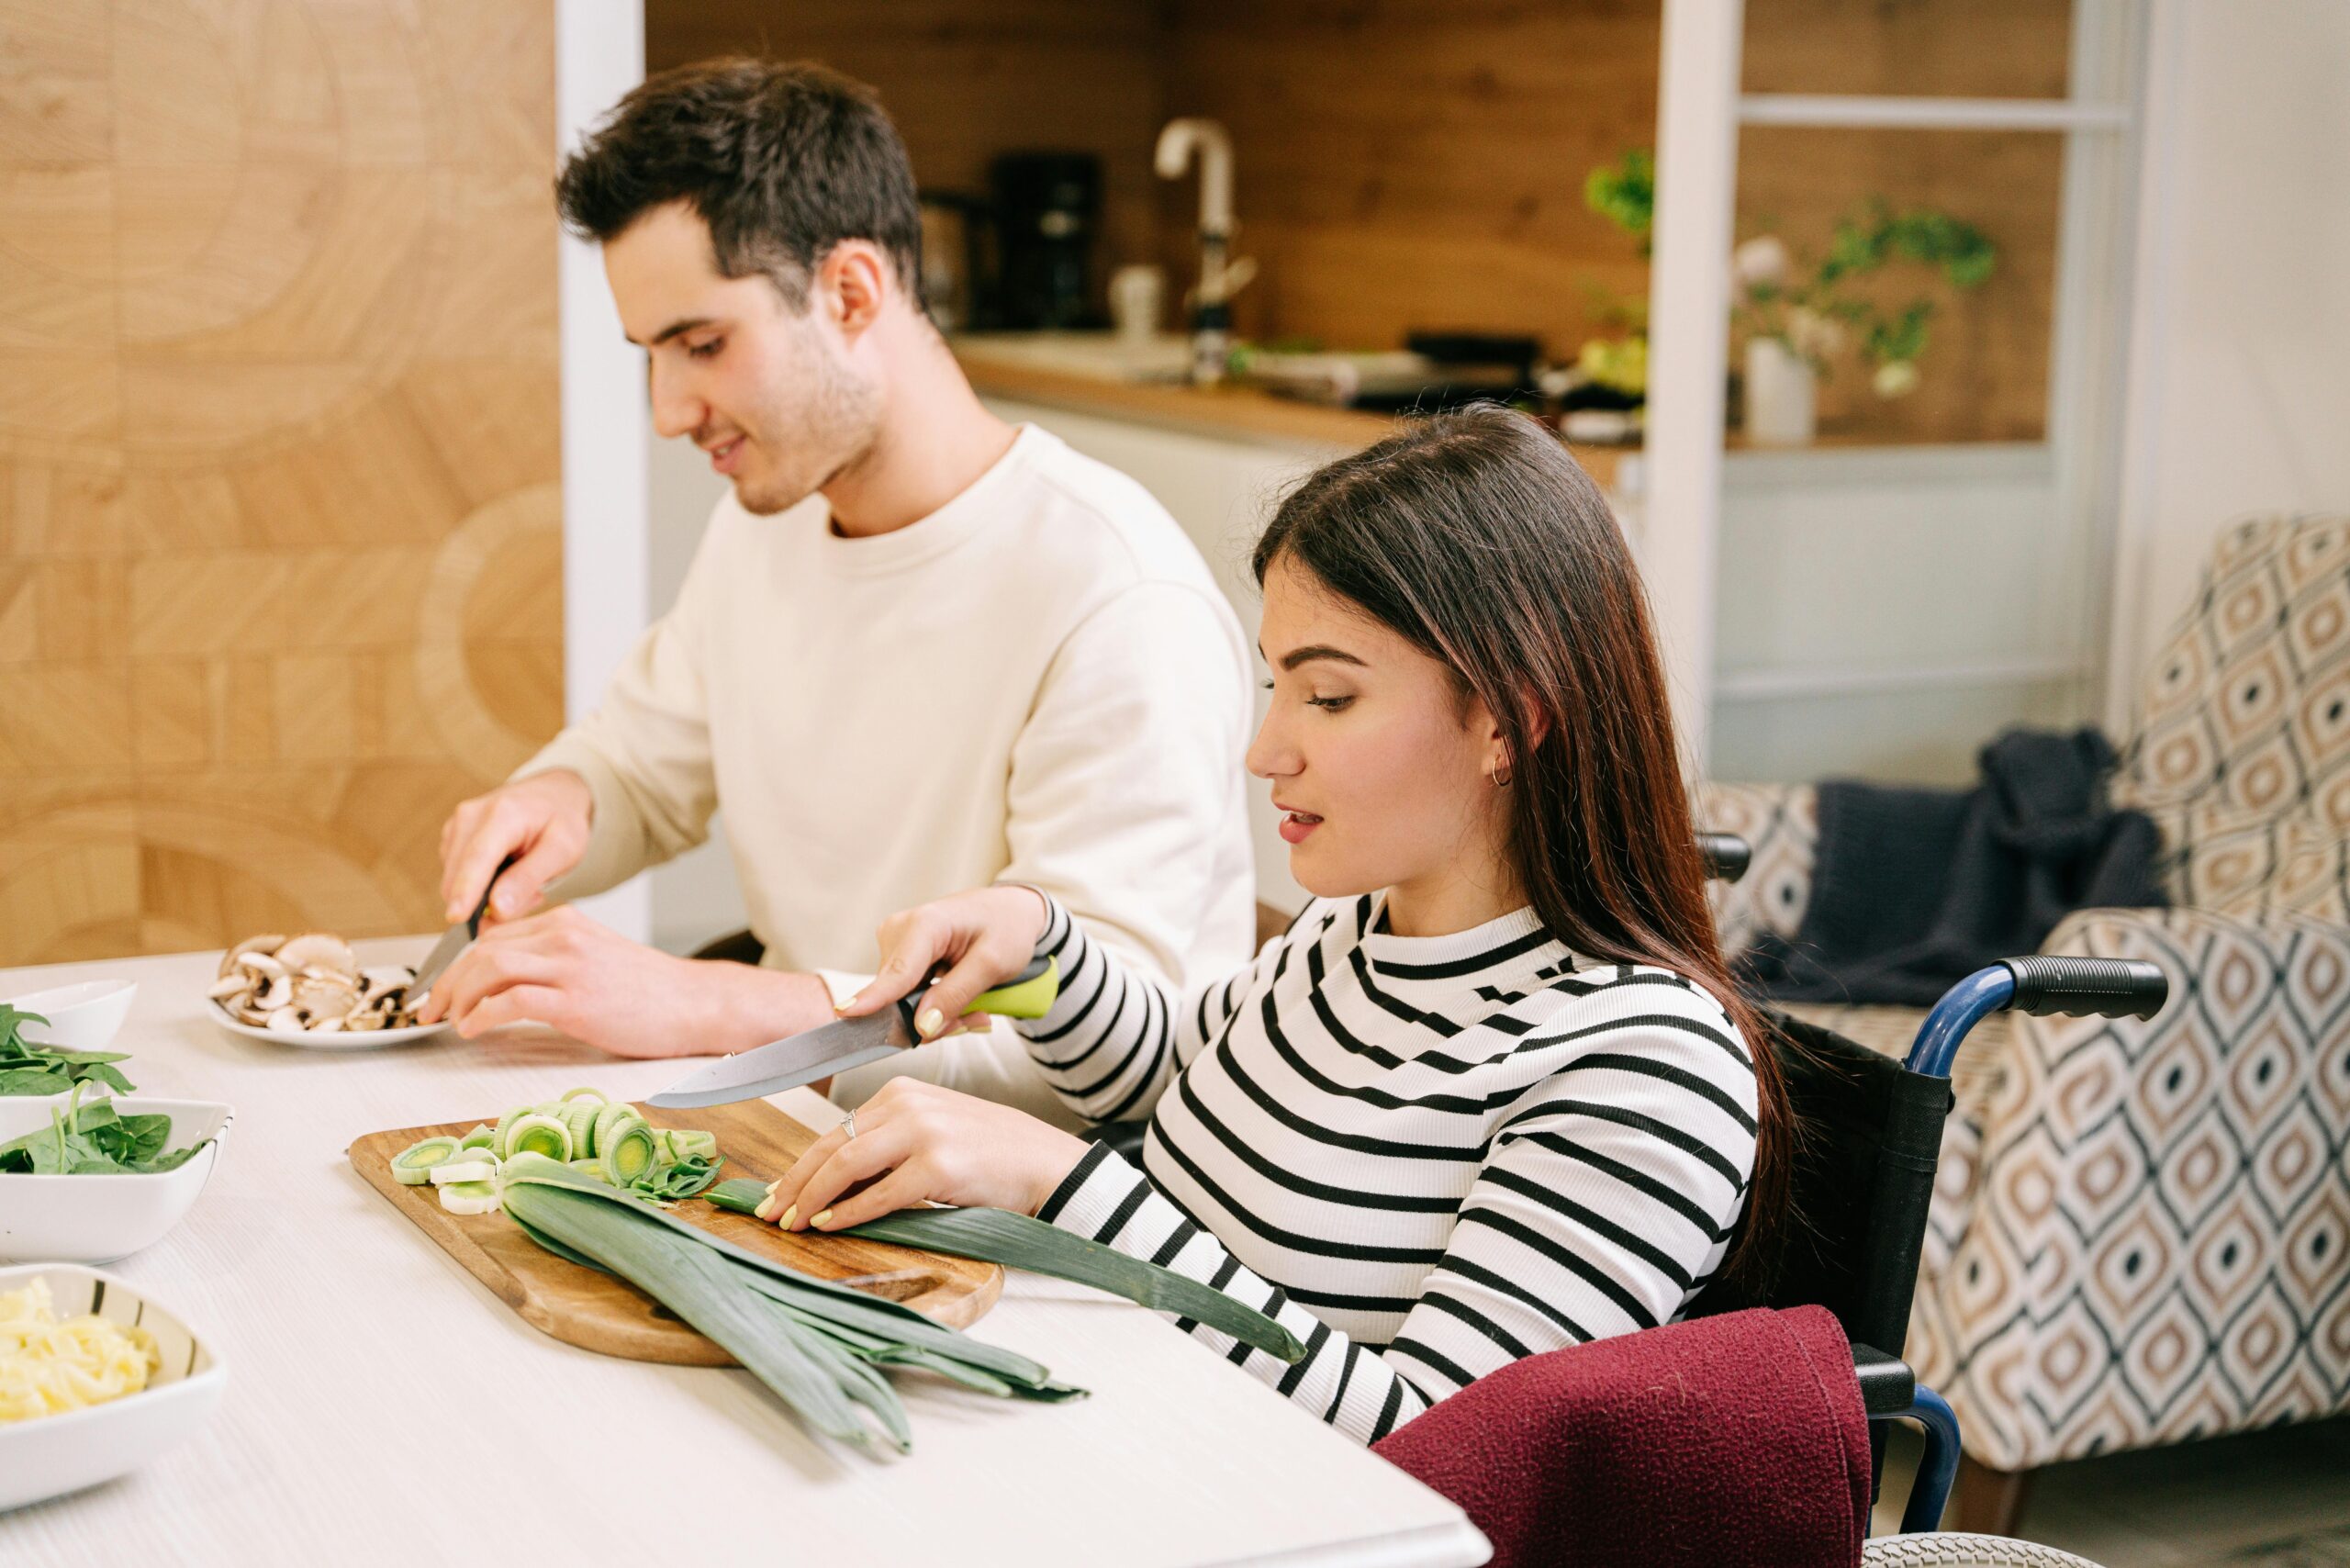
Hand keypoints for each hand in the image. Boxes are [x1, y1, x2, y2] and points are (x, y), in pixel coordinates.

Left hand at [411, 905, 832, 1057]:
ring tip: (446, 1020)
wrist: (696, 1004)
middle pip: (482, 950)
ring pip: (490, 969)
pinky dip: (483, 1014)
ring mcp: (570, 966)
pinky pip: (512, 1001)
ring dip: (457, 997)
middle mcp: (564, 936)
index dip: (457, 964)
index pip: (493, 936)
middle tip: (428, 1009)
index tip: (441, 989)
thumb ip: (554, 961)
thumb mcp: (596, 960)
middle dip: (446, 981)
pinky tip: (473, 1030)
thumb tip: (503, 985)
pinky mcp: (576, 999)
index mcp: (565, 923)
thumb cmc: (650, 993)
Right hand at [438, 770, 594, 925]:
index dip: (465, 890)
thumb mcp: (563, 850)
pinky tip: (509, 874)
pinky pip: (458, 877)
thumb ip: (529, 879)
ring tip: (525, 881)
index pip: (477, 858)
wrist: (552, 795)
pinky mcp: (451, 838)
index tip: (456, 918)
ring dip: (487, 895)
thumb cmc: (561, 821)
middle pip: (460, 876)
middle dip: (489, 902)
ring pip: (456, 882)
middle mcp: (470, 816)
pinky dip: (481, 886)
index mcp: (502, 814)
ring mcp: (456, 826)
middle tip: (533, 896)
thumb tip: (496, 909)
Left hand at [754, 1078, 1088, 1230]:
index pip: (837, 1129)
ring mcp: (924, 1133)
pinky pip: (881, 1194)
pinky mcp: (939, 1166)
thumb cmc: (989, 1153)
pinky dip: (850, 1212)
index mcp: (903, 1091)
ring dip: (813, 1197)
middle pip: (833, 1144)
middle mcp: (909, 1104)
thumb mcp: (933, 1132)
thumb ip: (887, 1145)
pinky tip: (830, 1225)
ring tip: (793, 1223)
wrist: (1044, 1162)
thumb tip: (831, 1182)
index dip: (802, 1164)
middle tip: (771, 1211)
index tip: (779, 1192)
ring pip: (847, 1164)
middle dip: (796, 1182)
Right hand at [837, 885, 1050, 1042]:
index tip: (844, 1014)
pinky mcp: (898, 957)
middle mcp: (899, 930)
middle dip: (933, 1019)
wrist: (1010, 910)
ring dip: (936, 1015)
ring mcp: (895, 944)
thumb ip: (957, 995)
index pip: (896, 971)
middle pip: (898, 996)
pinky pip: (905, 997)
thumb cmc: (1006, 928)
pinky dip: (932, 1006)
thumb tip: (921, 1026)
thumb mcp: (994, 963)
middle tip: (977, 1020)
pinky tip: (958, 1000)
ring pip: (900, 1002)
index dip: (873, 998)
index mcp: (925, 924)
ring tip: (975, 1008)